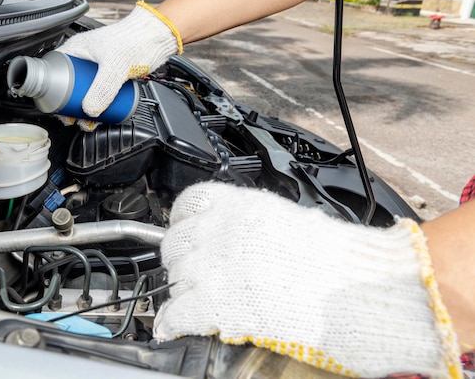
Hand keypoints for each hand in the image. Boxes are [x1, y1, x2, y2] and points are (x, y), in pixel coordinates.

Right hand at [57, 1, 181, 121]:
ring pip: (85, 92)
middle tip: (74, 119)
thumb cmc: (134, 40)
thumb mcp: (113, 68)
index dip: (55, 93)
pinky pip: (99, 93)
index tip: (60, 108)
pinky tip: (101, 115)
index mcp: (76, 50)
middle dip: (71, 106)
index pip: (56, 73)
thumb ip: (102, 90)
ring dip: (85, 109)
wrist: (157, 38)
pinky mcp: (110, 76)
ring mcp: (97, 68)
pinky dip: (98, 105)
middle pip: (69, 87)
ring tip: (89, 122)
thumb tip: (89, 111)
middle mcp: (84, 59)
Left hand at [154, 182, 460, 377]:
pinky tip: (172, 327)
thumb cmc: (340, 258)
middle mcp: (220, 229)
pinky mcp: (214, 303)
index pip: (187, 203)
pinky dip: (171, 322)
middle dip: (181, 259)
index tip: (184, 232)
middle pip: (174, 243)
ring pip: (174, 278)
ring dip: (182, 291)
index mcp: (240, 205)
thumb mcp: (289, 220)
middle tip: (193, 272)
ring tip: (194, 300)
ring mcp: (213, 265)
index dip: (182, 222)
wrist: (359, 287)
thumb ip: (250, 224)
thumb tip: (235, 237)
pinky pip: (175, 312)